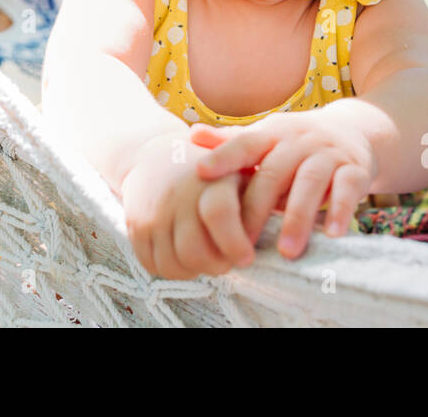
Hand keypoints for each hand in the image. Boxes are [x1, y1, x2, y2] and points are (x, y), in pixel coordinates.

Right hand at [119, 133, 256, 279]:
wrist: (153, 155)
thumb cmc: (210, 168)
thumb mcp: (236, 168)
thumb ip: (260, 191)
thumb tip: (291, 222)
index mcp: (210, 179)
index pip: (219, 214)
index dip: (235, 243)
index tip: (247, 258)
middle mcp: (178, 195)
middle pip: (195, 251)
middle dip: (217, 265)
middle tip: (228, 260)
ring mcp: (154, 212)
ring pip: (175, 264)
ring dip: (195, 270)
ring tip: (208, 258)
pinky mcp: (136, 226)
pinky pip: (153, 265)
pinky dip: (173, 270)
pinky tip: (186, 259)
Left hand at [190, 107, 376, 259]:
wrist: (354, 131)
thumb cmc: (296, 143)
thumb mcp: (266, 138)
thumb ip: (230, 143)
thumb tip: (190, 136)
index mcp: (272, 134)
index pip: (245, 143)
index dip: (223, 156)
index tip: (201, 174)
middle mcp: (299, 141)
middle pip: (274, 172)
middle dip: (257, 208)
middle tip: (241, 244)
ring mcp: (328, 154)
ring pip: (310, 183)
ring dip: (298, 218)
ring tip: (286, 251)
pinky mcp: (355, 169)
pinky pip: (347, 189)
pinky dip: (340, 210)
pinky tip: (332, 235)